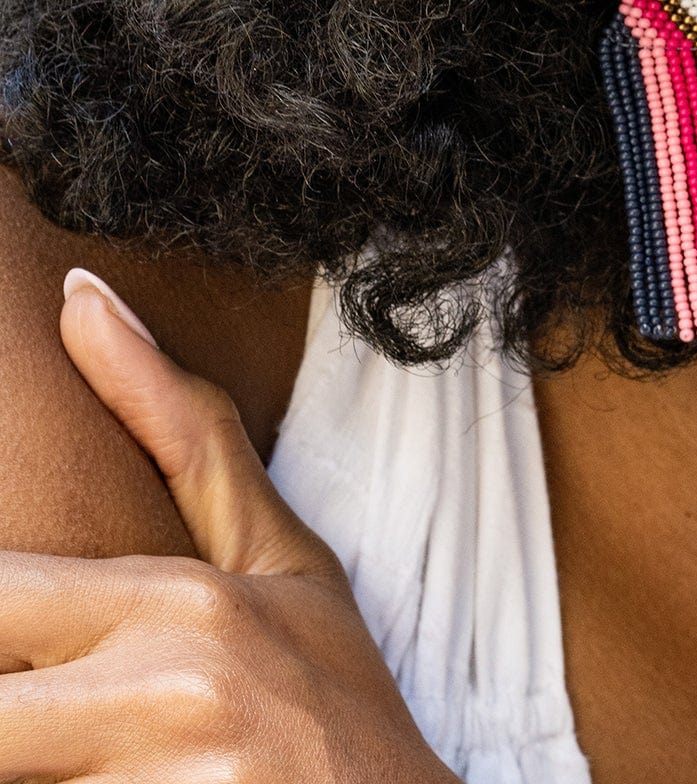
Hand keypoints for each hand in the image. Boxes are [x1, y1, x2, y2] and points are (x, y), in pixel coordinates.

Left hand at [0, 270, 455, 783]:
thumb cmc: (331, 701)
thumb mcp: (277, 559)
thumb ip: (177, 430)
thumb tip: (81, 293)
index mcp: (179, 604)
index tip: (24, 639)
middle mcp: (163, 698)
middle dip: (4, 716)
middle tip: (45, 709)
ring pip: (12, 760)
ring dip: (37, 758)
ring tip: (79, 743)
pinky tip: (110, 777)